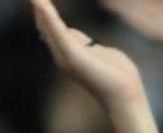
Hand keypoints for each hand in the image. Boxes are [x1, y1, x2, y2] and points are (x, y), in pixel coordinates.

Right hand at [31, 0, 145, 108]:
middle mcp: (61, 55)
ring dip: (39, 7)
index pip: (51, 27)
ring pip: (48, 25)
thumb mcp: (96, 51)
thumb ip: (82, 42)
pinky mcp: (72, 54)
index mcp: (66, 53)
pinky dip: (47, 14)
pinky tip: (39, 1)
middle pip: (45, 25)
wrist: (124, 93)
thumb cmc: (116, 74)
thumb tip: (69, 32)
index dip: (44, 10)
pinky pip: (56, 29)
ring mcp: (65, 55)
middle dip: (38, 7)